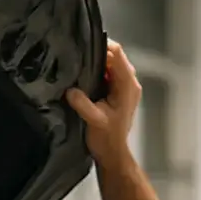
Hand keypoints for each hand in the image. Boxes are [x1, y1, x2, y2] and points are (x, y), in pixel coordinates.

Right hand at [66, 39, 140, 163]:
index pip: (117, 54)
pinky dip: (97, 71)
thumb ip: (83, 103)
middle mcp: (129, 83)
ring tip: (79, 63)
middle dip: (97, 53)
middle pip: (115, 56)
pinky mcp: (118, 91)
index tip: (84, 45)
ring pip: (111, 64)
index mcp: (127, 85)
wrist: (112, 153)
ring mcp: (125, 86)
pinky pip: (108, 73)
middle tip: (77, 54)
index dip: (102, 46)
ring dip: (96, 62)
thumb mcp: (93, 120)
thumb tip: (70, 89)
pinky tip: (84, 74)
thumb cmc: (106, 139)